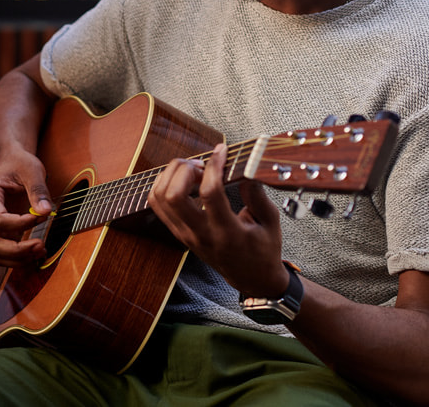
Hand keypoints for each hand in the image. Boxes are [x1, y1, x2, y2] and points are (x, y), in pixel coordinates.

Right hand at [0, 148, 53, 267]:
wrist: (13, 163)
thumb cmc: (20, 164)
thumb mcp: (32, 170)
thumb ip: (38, 190)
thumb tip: (45, 212)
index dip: (21, 224)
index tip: (41, 217)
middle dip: (17, 250)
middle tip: (41, 246)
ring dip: (17, 259)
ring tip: (41, 251)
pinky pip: (2, 254)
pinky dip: (17, 259)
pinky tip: (36, 253)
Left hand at [149, 143, 290, 297]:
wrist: (251, 278)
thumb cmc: (263, 250)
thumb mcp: (270, 222)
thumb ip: (258, 195)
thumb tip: (246, 169)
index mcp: (227, 233)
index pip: (210, 193)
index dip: (214, 166)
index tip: (222, 151)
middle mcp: (201, 234)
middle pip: (173, 196)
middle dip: (184, 170)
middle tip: (202, 164)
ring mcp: (185, 234)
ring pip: (160, 198)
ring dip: (171, 175)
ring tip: (192, 170)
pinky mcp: (178, 233)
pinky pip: (157, 205)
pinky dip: (163, 185)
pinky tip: (183, 179)